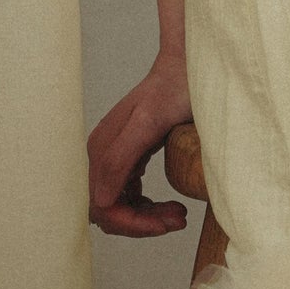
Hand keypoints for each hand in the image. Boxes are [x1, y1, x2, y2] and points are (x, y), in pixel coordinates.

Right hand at [87, 52, 196, 234]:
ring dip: (146, 217)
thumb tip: (100, 199)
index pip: (103, 206)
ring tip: (179, 213)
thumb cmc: (176, 88)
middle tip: (178, 218)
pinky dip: (147, 207)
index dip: (132, 222)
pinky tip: (170, 205)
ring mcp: (115, 156)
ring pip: (119, 205)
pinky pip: (129, 195)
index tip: (166, 223)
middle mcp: (103, 154)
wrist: (189, 64)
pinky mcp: (130, 157)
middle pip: (109, 209)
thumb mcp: (151, 122)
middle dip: (141, 222)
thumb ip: (121, 158)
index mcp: (103, 148)